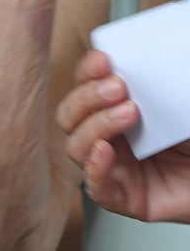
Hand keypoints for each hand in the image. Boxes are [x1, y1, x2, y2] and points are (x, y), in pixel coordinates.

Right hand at [57, 49, 189, 223]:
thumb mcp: (184, 104)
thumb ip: (171, 82)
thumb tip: (169, 50)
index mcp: (120, 111)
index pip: (86, 87)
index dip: (87, 72)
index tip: (105, 59)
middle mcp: (112, 139)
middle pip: (71, 115)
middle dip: (87, 97)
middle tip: (118, 86)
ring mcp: (116, 169)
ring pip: (77, 146)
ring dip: (95, 125)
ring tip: (128, 114)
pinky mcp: (125, 200)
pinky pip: (95, 188)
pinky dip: (95, 167)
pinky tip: (105, 150)